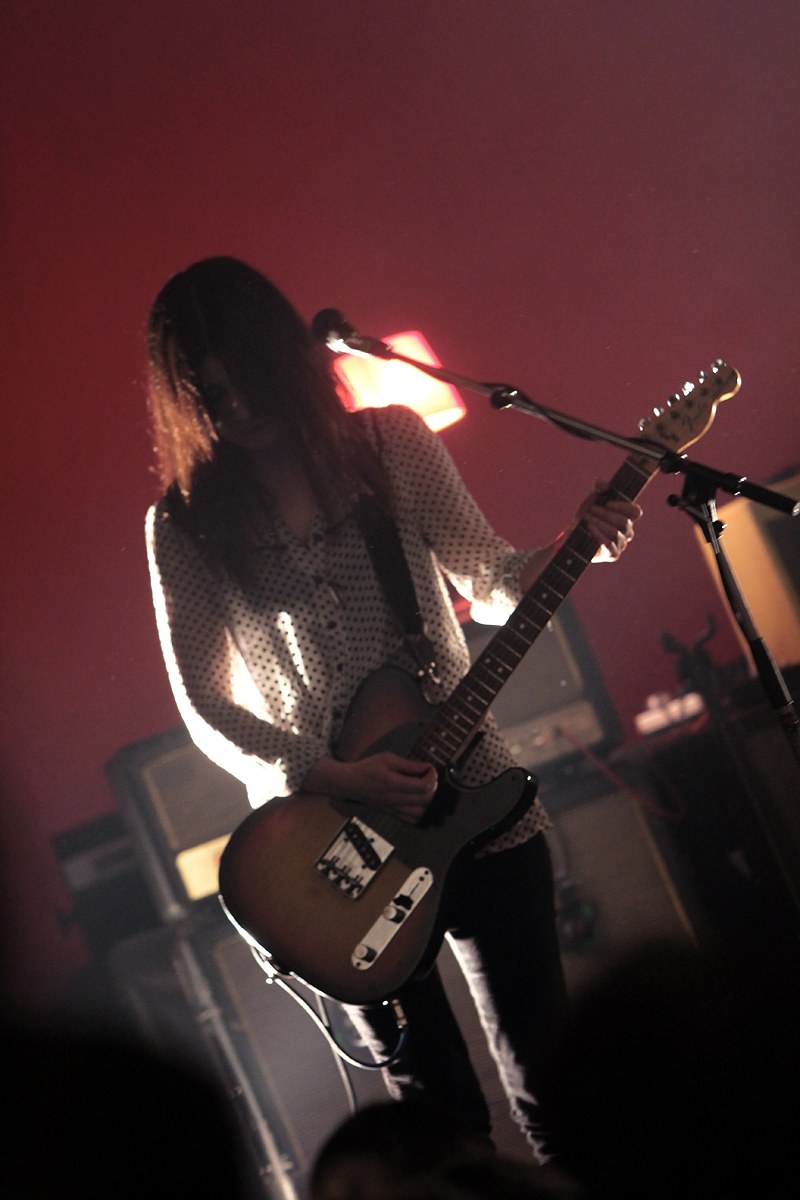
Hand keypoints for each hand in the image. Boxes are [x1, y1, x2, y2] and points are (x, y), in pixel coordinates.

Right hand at [304, 752, 437, 822]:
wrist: (350, 783)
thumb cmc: (367, 768)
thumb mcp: (388, 758)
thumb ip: (409, 765)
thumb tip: (426, 767)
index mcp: (392, 783)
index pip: (423, 786)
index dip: (432, 776)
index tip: (430, 768)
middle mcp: (394, 799)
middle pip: (425, 800)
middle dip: (433, 787)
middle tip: (429, 777)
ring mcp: (393, 809)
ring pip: (421, 813)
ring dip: (427, 801)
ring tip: (423, 789)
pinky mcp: (392, 813)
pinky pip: (412, 820)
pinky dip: (420, 811)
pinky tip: (417, 800)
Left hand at [575, 479, 641, 562]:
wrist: (571, 535)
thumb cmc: (585, 516)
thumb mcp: (591, 498)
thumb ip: (598, 487)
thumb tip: (604, 483)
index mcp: (626, 517)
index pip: (636, 512)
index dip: (624, 507)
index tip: (608, 503)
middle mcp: (626, 532)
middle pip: (624, 522)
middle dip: (605, 514)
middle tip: (590, 510)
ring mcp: (621, 544)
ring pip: (616, 533)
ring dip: (599, 523)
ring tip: (587, 519)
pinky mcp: (612, 555)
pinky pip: (610, 545)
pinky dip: (599, 535)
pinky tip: (590, 528)